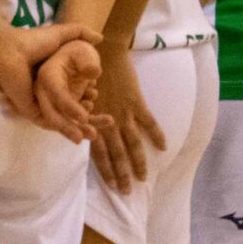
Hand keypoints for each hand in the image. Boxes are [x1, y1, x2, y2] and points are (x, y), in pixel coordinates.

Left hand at [0, 8, 92, 138]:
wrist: (10, 51)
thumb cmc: (32, 41)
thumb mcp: (61, 34)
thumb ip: (80, 33)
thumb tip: (100, 38)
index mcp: (50, 76)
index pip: (72, 90)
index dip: (86, 93)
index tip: (97, 93)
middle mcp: (44, 91)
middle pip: (67, 107)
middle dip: (85, 115)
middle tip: (102, 117)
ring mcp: (36, 102)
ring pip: (60, 118)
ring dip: (77, 126)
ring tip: (94, 130)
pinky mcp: (30, 110)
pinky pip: (49, 124)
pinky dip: (65, 129)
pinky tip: (81, 129)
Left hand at [85, 43, 162, 191]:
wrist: (104, 52)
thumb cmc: (86, 73)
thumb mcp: (78, 97)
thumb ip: (84, 116)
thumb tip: (86, 132)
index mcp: (93, 121)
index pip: (99, 153)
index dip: (106, 170)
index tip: (113, 186)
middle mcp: (108, 121)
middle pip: (116, 154)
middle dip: (123, 174)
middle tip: (128, 191)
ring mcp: (124, 113)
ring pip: (132, 143)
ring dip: (139, 162)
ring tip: (144, 178)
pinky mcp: (137, 102)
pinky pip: (149, 122)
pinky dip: (156, 135)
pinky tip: (164, 148)